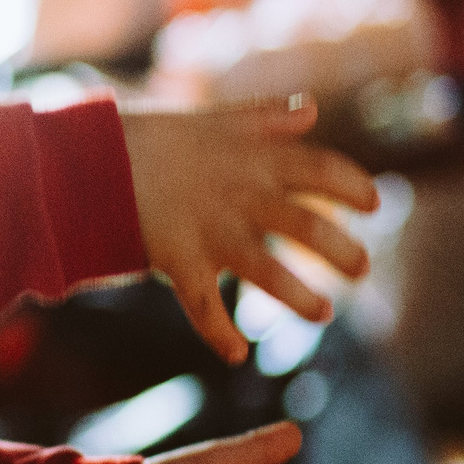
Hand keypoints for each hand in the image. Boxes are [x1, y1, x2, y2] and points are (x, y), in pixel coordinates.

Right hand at [120, 95, 378, 365]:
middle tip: (362, 269)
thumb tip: (311, 110)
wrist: (89, 158)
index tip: (374, 203)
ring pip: (265, 270)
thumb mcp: (214, 120)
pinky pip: (202, 304)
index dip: (352, 186)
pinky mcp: (176, 258)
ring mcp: (208, 230)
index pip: (319, 169)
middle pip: (304, 225)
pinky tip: (236, 354)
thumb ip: (265, 116)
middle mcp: (238, 196)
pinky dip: (219, 332)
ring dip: (297, 296)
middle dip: (339, 250)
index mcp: (251, 159)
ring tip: (323, 314)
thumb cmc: (154, 140)